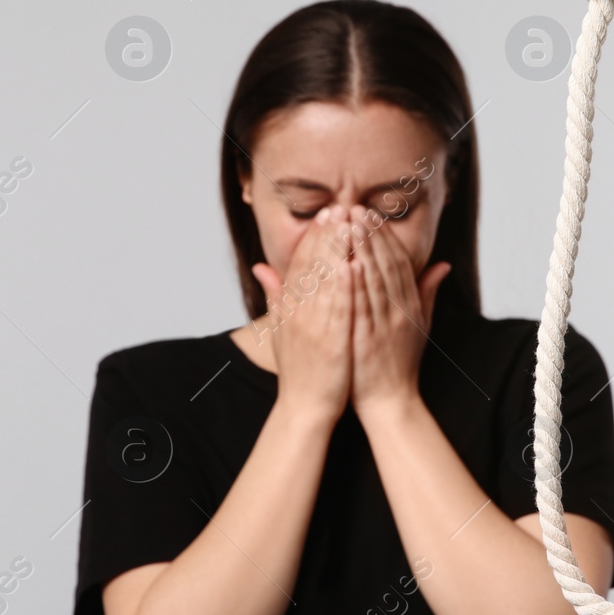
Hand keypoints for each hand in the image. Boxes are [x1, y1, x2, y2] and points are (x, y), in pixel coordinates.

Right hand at [249, 207, 355, 425]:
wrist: (304, 407)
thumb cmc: (299, 369)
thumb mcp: (280, 328)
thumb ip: (274, 295)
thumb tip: (260, 267)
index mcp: (288, 307)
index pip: (300, 264)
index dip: (313, 237)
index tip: (325, 215)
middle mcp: (297, 313)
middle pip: (312, 266)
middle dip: (327, 235)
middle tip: (340, 207)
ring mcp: (312, 327)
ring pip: (324, 282)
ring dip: (337, 251)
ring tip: (350, 225)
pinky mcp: (329, 342)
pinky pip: (337, 310)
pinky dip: (344, 287)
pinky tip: (353, 265)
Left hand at [348, 204, 451, 422]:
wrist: (391, 401)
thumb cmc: (400, 363)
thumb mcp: (420, 325)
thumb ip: (428, 293)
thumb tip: (443, 264)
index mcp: (410, 305)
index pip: (398, 262)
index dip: (384, 236)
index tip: (369, 214)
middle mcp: (399, 312)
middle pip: (385, 265)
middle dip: (370, 234)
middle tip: (354, 207)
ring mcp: (383, 325)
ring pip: (373, 280)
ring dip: (361, 250)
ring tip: (347, 224)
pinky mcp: (367, 340)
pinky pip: (361, 308)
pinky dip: (355, 285)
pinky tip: (346, 263)